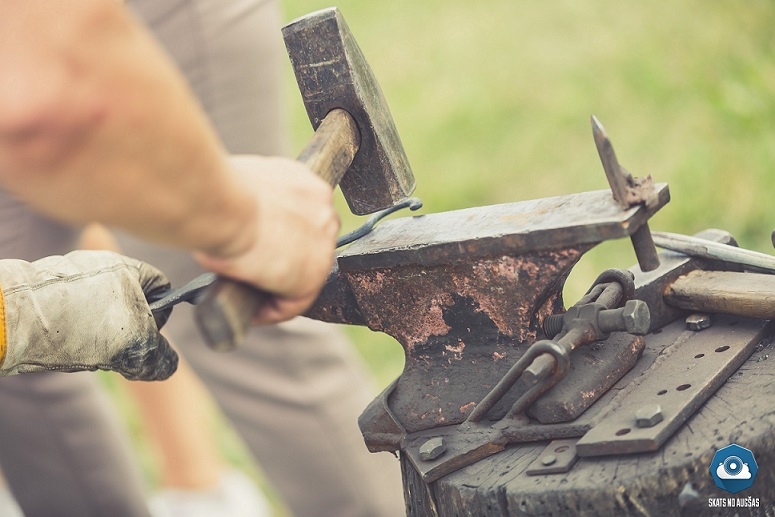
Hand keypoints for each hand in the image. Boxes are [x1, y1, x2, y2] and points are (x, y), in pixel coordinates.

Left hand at [0, 250, 177, 379]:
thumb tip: (166, 365)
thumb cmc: (81, 324)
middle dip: (128, 326)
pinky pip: (74, 310)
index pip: (162, 287)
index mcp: (128, 267)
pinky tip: (65, 341)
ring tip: (86, 345)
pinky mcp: (48, 288)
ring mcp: (71, 274)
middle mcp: (100, 263)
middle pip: (131, 299)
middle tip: (117, 345)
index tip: (148, 334)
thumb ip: (158, 355)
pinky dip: (75, 327)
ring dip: (101, 330)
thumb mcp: (133, 344)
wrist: (14, 319)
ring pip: (102, 308)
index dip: (161, 313)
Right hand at [196, 155, 339, 323]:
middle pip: (306, 246)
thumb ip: (251, 200)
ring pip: (303, 276)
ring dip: (276, 289)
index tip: (258, 251)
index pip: (301, 218)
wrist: (223, 205)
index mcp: (305, 185)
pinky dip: (272, 311)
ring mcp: (323, 243)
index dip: (279, 238)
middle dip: (281, 263)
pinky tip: (253, 311)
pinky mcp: (313, 274)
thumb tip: (237, 218)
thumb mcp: (239, 184)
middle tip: (253, 277)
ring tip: (250, 298)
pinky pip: (294, 302)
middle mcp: (323, 210)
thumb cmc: (218, 191)